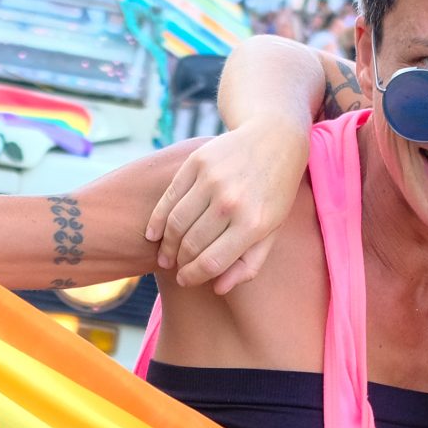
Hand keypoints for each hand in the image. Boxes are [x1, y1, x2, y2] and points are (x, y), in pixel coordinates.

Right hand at [144, 116, 307, 292]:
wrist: (274, 138)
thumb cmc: (274, 192)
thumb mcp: (272, 230)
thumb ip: (248, 263)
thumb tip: (218, 288)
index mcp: (253, 224)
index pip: (212, 262)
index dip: (193, 277)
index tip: (186, 281)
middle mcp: (231, 202)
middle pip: (191, 245)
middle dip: (180, 262)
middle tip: (175, 267)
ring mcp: (212, 180)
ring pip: (176, 223)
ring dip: (167, 245)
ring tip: (166, 255)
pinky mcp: (197, 162)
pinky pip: (169, 198)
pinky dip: (157, 219)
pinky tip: (154, 234)